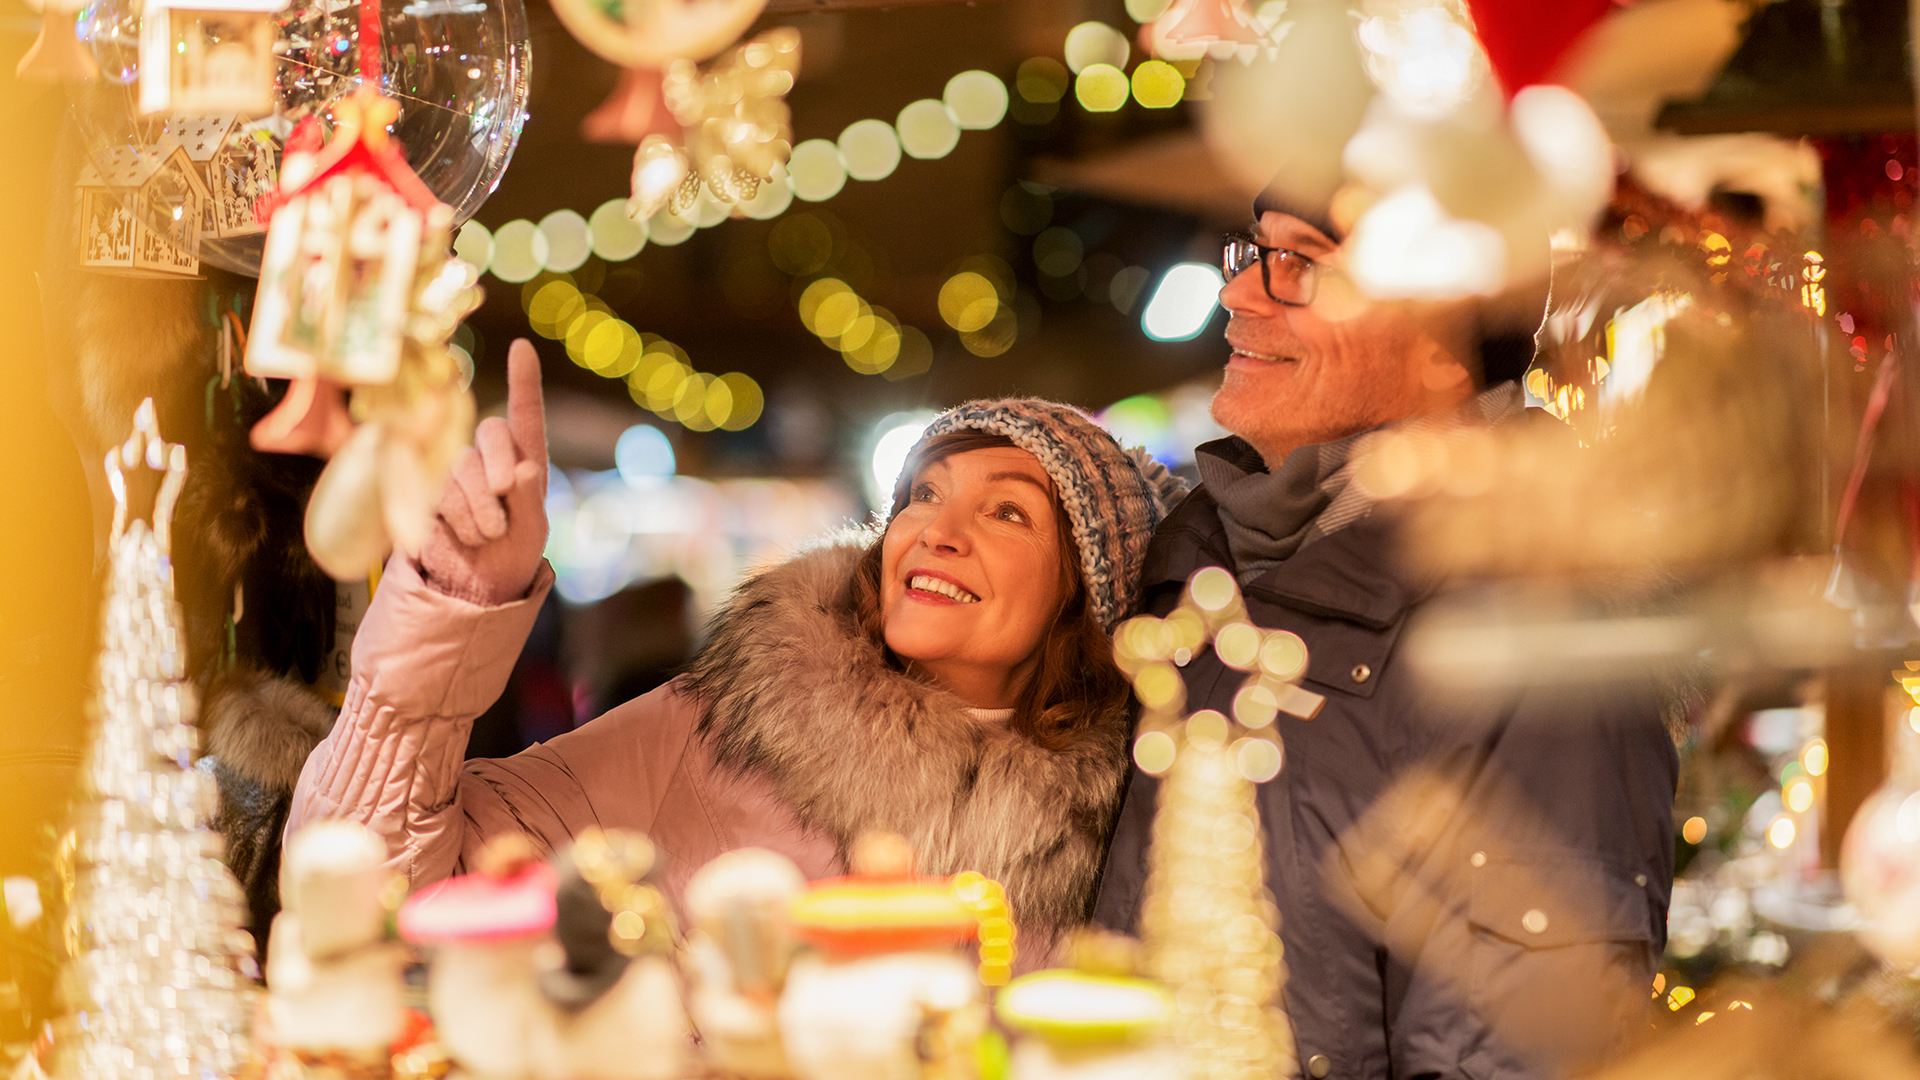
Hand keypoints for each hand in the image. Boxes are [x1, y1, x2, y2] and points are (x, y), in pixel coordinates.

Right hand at [418, 339, 548, 605]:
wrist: (475, 586)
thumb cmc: (513, 555)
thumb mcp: (533, 532)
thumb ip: (530, 500)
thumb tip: (524, 469)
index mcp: (525, 460)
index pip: (525, 416)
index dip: (524, 381)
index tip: (522, 347)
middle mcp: (489, 459)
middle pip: (490, 433)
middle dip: (499, 467)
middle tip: (506, 500)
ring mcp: (455, 472)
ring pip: (462, 467)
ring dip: (479, 507)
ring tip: (488, 535)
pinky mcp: (427, 492)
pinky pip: (439, 492)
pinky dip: (458, 519)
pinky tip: (463, 538)